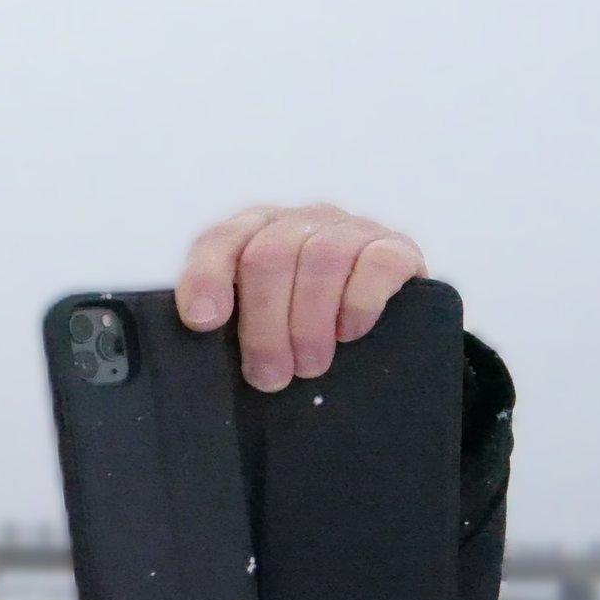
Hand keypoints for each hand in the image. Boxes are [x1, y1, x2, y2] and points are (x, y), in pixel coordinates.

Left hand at [176, 204, 427, 391]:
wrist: (386, 327)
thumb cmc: (305, 328)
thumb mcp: (260, 322)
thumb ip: (229, 322)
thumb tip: (203, 332)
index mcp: (254, 233)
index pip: (220, 241)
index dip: (206, 279)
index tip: (204, 323)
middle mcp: (300, 222)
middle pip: (269, 257)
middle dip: (265, 326)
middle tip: (270, 377)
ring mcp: (350, 229)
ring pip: (321, 258)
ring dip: (310, 323)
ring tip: (309, 366)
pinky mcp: (396, 247)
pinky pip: (377, 263)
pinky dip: (358, 304)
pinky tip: (349, 334)